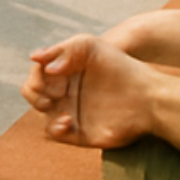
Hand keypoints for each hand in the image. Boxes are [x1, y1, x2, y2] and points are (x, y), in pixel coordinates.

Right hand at [21, 34, 153, 149]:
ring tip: (55, 104)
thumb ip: (60, 50)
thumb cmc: (118, 65)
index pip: (37, 73)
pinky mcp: (79, 133)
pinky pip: (55, 134)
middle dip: (33, 91)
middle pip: (32, 93)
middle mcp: (65, 92)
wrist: (146, 95)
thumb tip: (36, 62)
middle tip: (49, 91)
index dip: (37, 74)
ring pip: (41, 114)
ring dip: (42, 108)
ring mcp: (71, 112)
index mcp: (64, 72)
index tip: (49, 72)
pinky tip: (67, 121)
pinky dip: (54, 128)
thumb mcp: (88, 45)